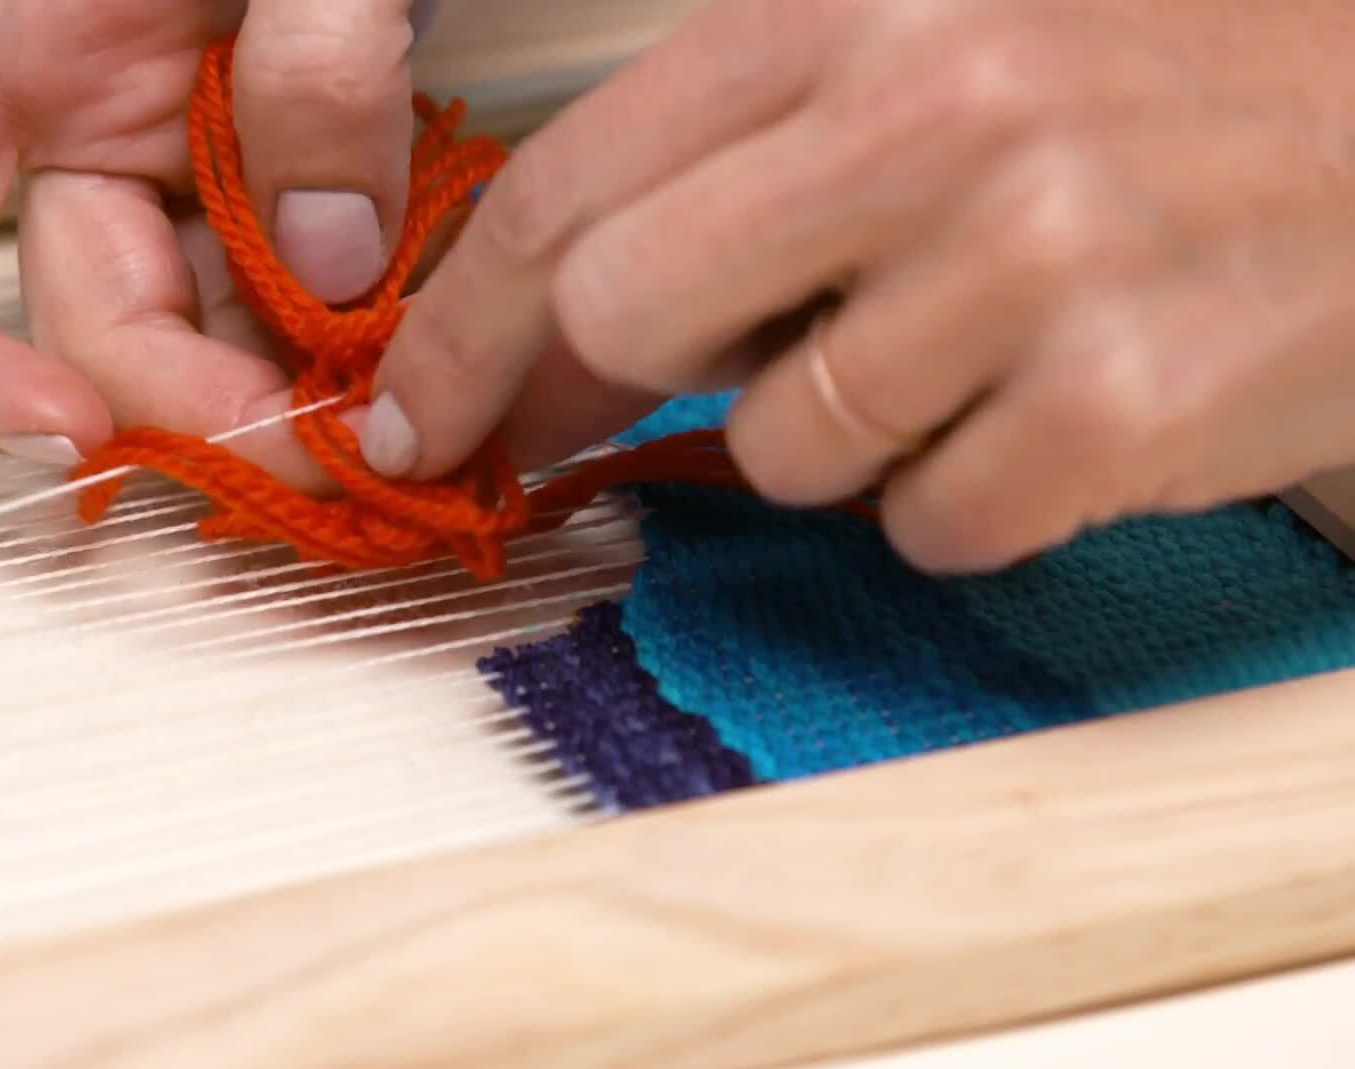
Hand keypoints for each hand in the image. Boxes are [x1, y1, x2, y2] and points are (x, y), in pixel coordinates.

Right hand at [0, 0, 433, 489]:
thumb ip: (317, 63)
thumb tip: (327, 262)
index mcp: (23, 49)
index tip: (58, 431)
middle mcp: (88, 130)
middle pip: (90, 330)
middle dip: (197, 410)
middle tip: (326, 446)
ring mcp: (188, 172)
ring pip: (206, 343)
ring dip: (288, 399)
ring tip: (397, 407)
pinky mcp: (285, 194)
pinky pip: (294, 311)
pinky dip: (348, 356)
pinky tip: (418, 362)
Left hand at [363, 0, 1354, 571]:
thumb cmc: (1151, 96)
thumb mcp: (932, 51)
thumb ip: (737, 166)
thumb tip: (549, 340)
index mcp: (852, 8)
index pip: (569, 186)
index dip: (460, 322)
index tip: (413, 413)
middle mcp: (929, 112)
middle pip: (625, 317)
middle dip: (630, 380)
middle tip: (714, 382)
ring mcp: (1028, 257)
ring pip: (782, 447)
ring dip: (849, 433)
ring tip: (975, 346)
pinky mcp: (1114, 401)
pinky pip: (928, 521)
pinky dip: (966, 495)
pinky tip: (1054, 407)